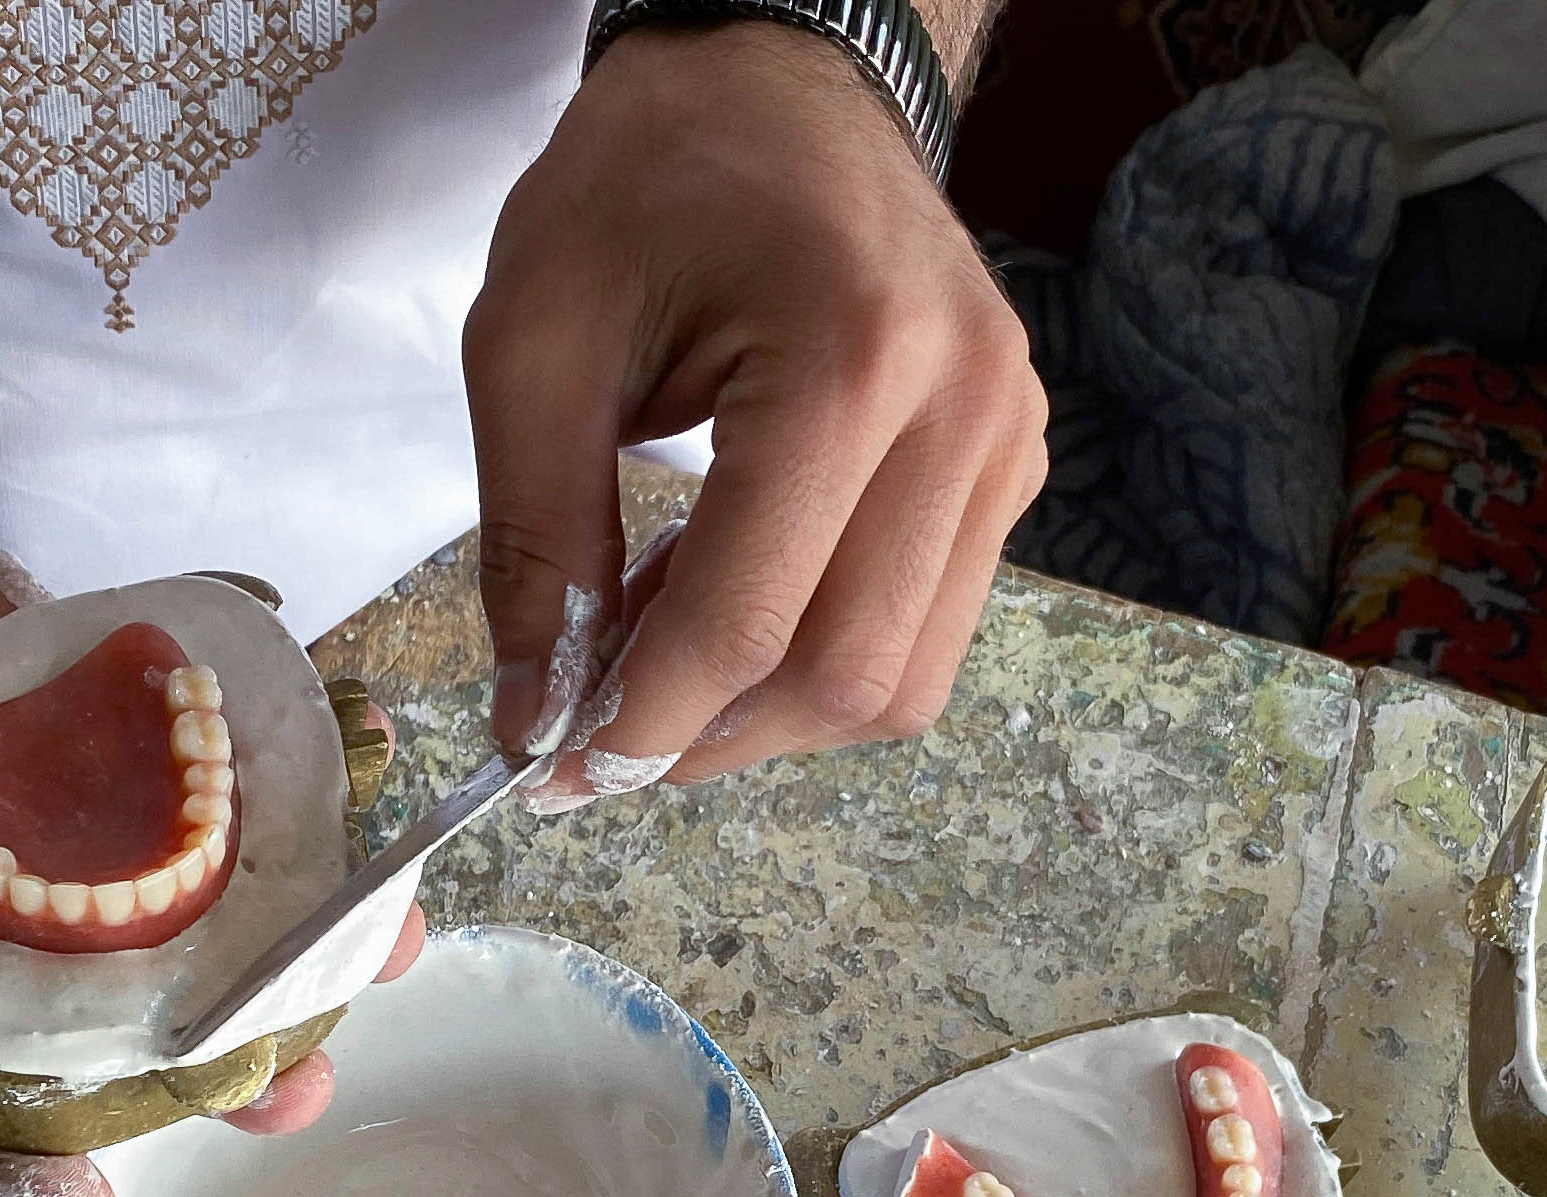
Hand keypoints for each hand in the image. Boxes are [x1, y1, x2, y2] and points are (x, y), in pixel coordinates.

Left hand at [465, 19, 1045, 804]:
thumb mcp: (537, 344)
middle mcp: (962, 410)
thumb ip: (535, 543)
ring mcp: (1008, 440)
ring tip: (659, 645)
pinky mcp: (1013, 462)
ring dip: (765, 711)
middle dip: (706, 738)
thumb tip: (534, 718)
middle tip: (593, 734)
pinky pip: (926, 628)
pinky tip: (730, 599)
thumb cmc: (647, 181)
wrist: (774, 77)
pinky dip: (817, 656)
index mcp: (849, 359)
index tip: (548, 769)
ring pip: (901, 680)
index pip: (750, 620)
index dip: (640, 722)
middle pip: (846, 678)